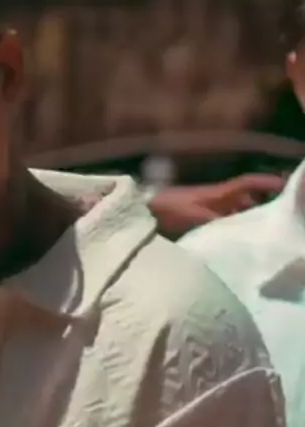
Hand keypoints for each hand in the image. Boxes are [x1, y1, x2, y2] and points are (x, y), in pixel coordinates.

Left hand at [148, 173, 284, 237]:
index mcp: (218, 193)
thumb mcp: (194, 216)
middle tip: (275, 220)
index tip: (283, 185)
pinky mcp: (199, 221)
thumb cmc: (167, 210)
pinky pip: (222, 224)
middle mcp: (216, 199)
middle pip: (246, 200)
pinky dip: (231, 230)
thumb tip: (238, 228)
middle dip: (261, 207)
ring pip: (235, 213)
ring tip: (259, 235)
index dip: (265, 182)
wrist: (144, 213)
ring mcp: (207, 210)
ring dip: (246, 220)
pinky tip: (234, 244)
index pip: (247, 183)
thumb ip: (216, 221)